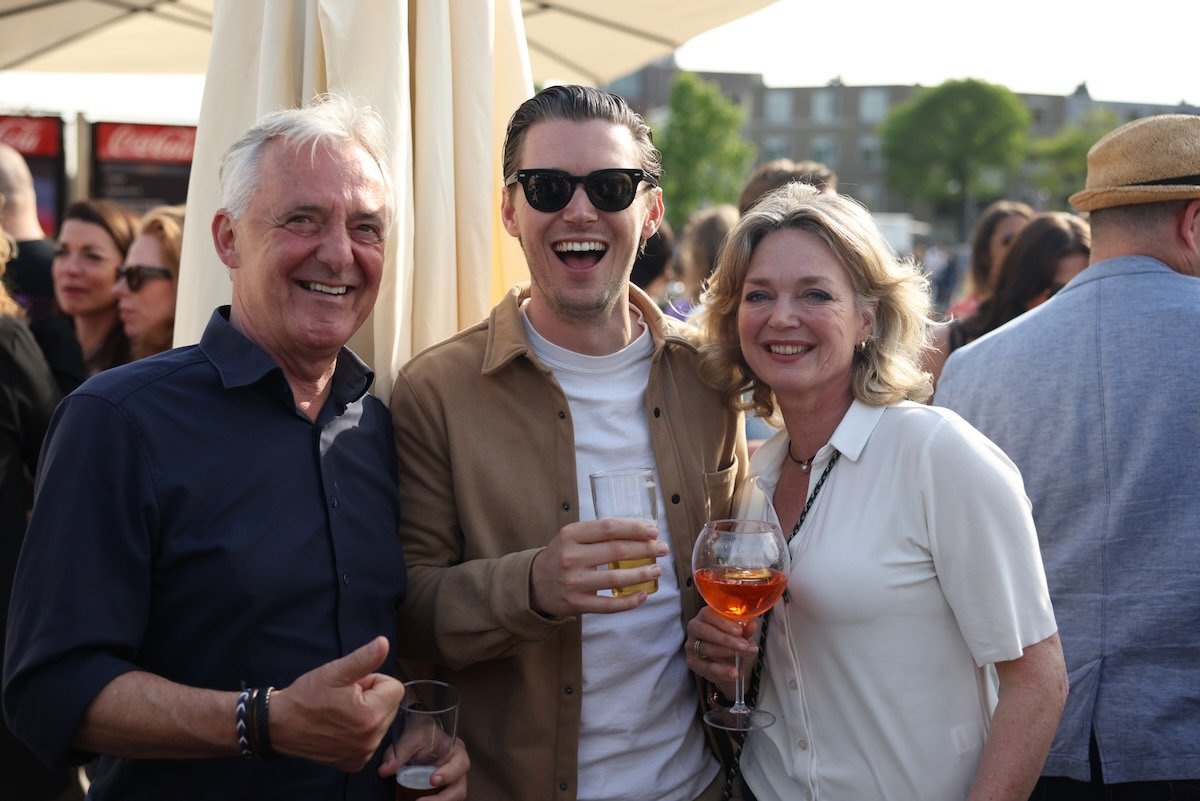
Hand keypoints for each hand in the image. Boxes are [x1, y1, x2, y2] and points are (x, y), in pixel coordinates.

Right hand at [268, 636, 404, 770]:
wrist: (280, 726)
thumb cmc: (306, 696)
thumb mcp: (335, 672)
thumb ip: (364, 658)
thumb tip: (385, 643)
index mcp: (371, 716)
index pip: (395, 688)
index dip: (374, 681)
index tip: (352, 685)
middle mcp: (372, 740)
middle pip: (390, 706)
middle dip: (372, 697)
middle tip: (345, 697)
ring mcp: (363, 754)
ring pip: (382, 722)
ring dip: (368, 713)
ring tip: (340, 711)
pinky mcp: (355, 763)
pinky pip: (371, 739)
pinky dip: (361, 731)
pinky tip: (340, 727)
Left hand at [379, 735, 469, 799]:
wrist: (416, 741)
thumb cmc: (420, 735)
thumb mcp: (411, 737)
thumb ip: (399, 752)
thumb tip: (386, 769)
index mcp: (455, 751)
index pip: (461, 764)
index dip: (449, 774)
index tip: (432, 780)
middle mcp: (456, 769)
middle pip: (459, 789)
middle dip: (442, 798)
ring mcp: (450, 783)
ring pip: (452, 798)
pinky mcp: (441, 793)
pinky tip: (414, 800)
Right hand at [530, 518, 665, 616]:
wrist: (534, 584)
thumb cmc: (561, 556)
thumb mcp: (572, 537)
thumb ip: (599, 533)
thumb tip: (641, 531)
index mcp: (570, 534)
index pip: (608, 528)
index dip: (634, 528)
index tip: (653, 530)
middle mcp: (571, 557)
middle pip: (616, 550)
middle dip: (645, 549)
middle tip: (662, 549)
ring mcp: (573, 582)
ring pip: (615, 579)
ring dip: (641, 574)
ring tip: (657, 570)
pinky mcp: (577, 604)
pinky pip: (608, 605)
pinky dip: (629, 602)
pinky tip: (643, 595)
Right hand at [686, 606, 757, 700]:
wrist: (729, 663)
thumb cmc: (733, 641)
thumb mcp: (742, 635)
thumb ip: (746, 630)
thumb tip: (752, 625)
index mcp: (705, 615)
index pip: (708, 614)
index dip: (723, 622)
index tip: (739, 631)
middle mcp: (694, 627)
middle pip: (704, 631)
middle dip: (726, 639)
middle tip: (744, 646)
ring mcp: (691, 645)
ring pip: (705, 648)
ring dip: (727, 653)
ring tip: (743, 657)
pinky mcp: (692, 662)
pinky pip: (705, 666)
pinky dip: (721, 670)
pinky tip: (734, 672)